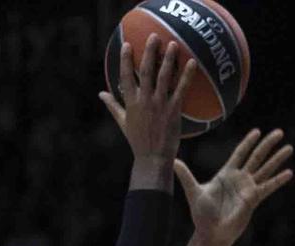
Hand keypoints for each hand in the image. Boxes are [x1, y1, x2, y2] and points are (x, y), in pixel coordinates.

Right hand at [99, 35, 193, 166]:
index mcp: (131, 103)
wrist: (152, 159)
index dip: (126, 60)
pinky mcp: (173, 111)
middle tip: (154, 37)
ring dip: (168, 59)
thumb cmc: (137, 141)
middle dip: (149, 52)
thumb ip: (112, 105)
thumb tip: (101, 93)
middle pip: (146, 72)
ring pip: (163, 77)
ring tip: (173, 44)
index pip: (126, 77)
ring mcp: (159, 105)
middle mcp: (144, 101)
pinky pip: (181, 90)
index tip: (127, 45)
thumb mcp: (122, 122)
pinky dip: (187, 76)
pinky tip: (192, 63)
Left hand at [176, 129, 294, 245]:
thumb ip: (185, 175)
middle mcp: (239, 179)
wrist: (210, 234)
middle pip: (256, 157)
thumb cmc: (202, 215)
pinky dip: (278, 180)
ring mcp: (248, 189)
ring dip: (277, 159)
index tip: (258, 131)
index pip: (240, 153)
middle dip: (267, 144)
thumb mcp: (194, 192)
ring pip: (265, 169)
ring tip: (289, 148)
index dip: (248, 142)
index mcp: (226, 174)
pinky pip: (268, 187)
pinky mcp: (253, 200)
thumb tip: (173, 161)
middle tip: (279, 132)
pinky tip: (289, 173)